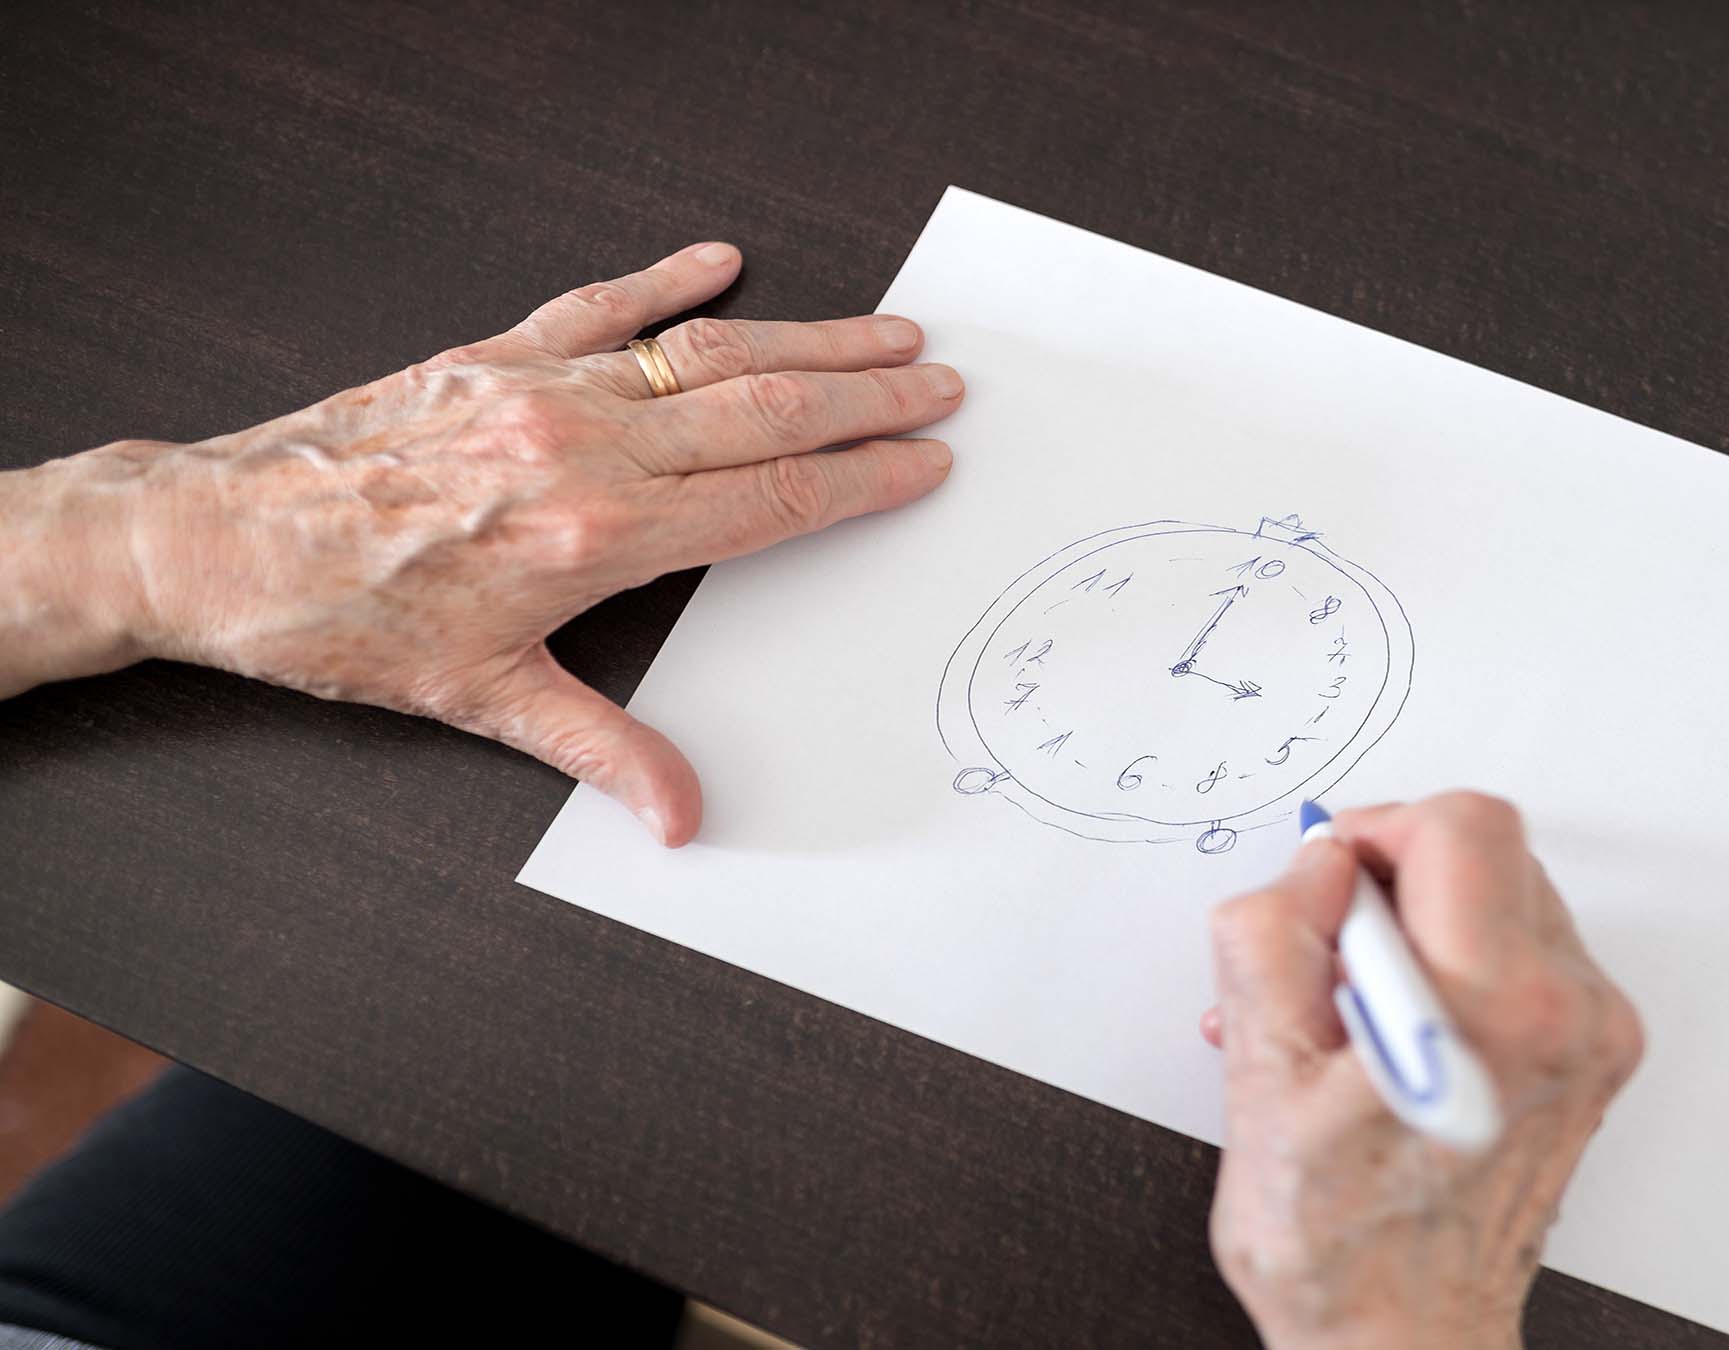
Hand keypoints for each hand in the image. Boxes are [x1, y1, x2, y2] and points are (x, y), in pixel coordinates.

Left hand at [0, 242, 960, 844]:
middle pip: (763, 412)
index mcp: (599, 537)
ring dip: (807, 340)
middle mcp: (585, 449)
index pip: (771, 499)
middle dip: (866, 396)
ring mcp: (543, 388)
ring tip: (882, 332)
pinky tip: (721, 262)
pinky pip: (602, 306)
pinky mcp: (494, 352)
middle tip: (941, 382)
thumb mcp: (482, 702)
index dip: (862, 479)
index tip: (925, 460)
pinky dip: (668, 282)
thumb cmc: (345, 624)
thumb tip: (680, 816)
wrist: (221, 540)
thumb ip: (600, 751)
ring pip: (705, 353)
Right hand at [1203, 793, 1642, 1349]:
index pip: (1461, 825)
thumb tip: (1312, 867)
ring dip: (1417, 926)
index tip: (1327, 886)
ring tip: (1346, 1012)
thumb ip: (1272, 939)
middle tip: (1327, 961)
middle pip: (1487, 849)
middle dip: (1390, 883)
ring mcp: (1592, 1035)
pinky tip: (1388, 1033)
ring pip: (1503, 894)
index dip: (1374, 833)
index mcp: (1496, 1010)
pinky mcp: (1592, 1054)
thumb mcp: (1261, 1081)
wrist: (1407, 1343)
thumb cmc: (1339, 1248)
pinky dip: (1452, 967)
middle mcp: (1568, 1014)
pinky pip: (1522, 952)